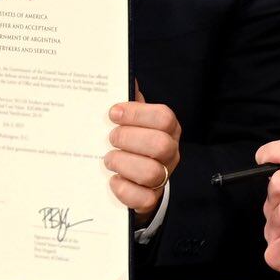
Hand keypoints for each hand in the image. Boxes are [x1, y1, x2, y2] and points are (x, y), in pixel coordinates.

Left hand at [106, 83, 178, 218]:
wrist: (136, 182)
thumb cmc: (133, 145)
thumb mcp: (133, 122)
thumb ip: (131, 103)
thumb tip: (126, 78)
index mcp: (168, 130)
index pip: (164, 117)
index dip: (138, 113)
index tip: (113, 113)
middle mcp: (170, 153)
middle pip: (160, 144)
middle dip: (129, 138)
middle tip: (111, 138)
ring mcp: (162, 178)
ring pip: (151, 172)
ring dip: (124, 163)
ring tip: (109, 159)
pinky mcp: (150, 200)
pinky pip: (142, 198)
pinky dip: (123, 189)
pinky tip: (113, 180)